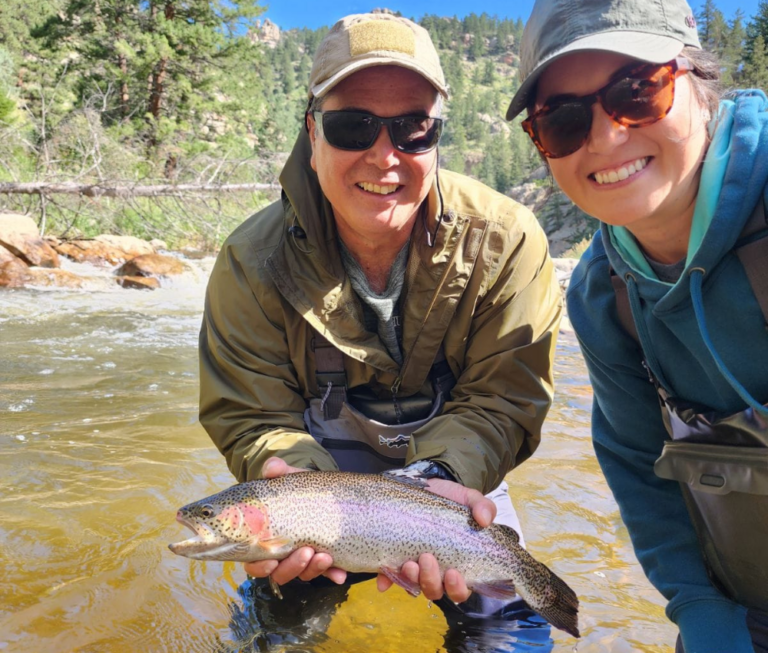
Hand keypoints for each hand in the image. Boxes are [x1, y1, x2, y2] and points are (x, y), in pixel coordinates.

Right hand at [243, 457, 346, 584]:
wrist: (320, 491)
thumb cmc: (295, 488)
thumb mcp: (287, 478)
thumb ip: (278, 471)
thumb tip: (272, 467)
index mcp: (265, 539)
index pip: (254, 562)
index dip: (259, 567)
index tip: (271, 562)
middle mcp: (282, 554)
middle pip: (280, 573)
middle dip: (292, 567)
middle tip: (306, 552)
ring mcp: (303, 559)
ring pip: (303, 574)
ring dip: (313, 570)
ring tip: (325, 557)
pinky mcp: (322, 560)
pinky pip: (327, 573)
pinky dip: (333, 574)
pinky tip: (340, 573)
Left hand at [376, 477, 496, 601]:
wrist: (427, 486)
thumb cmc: (451, 499)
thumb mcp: (470, 499)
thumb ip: (483, 507)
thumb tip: (485, 519)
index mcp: (458, 564)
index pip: (460, 589)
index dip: (457, 588)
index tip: (453, 573)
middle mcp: (436, 571)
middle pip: (434, 590)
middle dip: (430, 580)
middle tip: (427, 558)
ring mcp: (416, 566)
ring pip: (413, 585)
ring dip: (410, 579)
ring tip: (409, 563)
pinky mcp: (396, 558)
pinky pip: (389, 576)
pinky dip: (386, 580)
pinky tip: (383, 579)